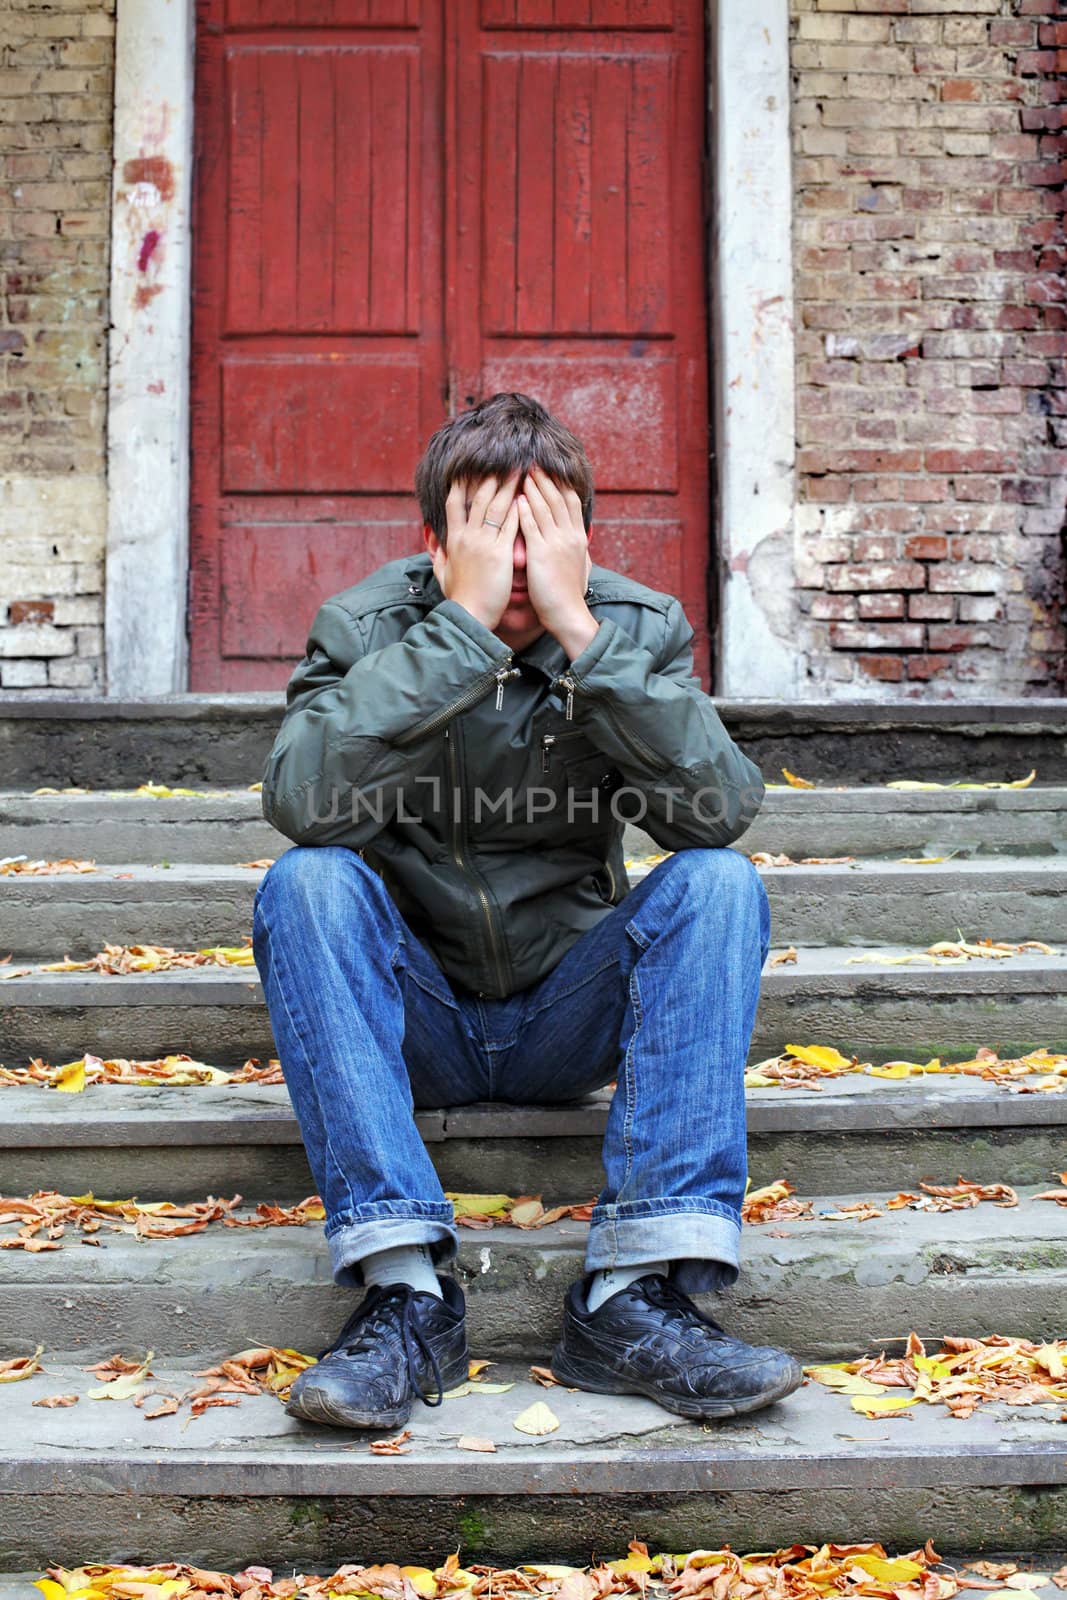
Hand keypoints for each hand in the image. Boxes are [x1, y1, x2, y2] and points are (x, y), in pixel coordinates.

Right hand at [434, 473, 520, 630]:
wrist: (469, 615)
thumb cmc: (458, 599)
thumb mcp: (442, 575)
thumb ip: (439, 558)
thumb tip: (435, 547)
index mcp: (453, 540)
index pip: (454, 504)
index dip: (461, 484)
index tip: (467, 469)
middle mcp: (467, 537)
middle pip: (478, 498)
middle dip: (490, 477)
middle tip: (500, 460)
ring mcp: (484, 543)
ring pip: (496, 506)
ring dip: (507, 486)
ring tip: (518, 470)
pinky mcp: (500, 553)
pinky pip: (510, 525)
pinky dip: (518, 509)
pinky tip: (526, 496)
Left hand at [516, 466, 597, 659]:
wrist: (568, 614)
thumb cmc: (570, 595)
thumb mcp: (580, 567)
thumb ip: (578, 551)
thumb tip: (582, 543)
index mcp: (578, 538)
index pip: (570, 502)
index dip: (560, 484)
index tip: (550, 470)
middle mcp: (570, 536)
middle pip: (557, 498)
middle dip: (546, 478)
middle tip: (534, 462)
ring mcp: (556, 543)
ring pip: (545, 507)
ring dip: (533, 487)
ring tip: (523, 472)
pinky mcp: (542, 554)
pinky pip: (532, 526)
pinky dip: (525, 510)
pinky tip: (517, 498)